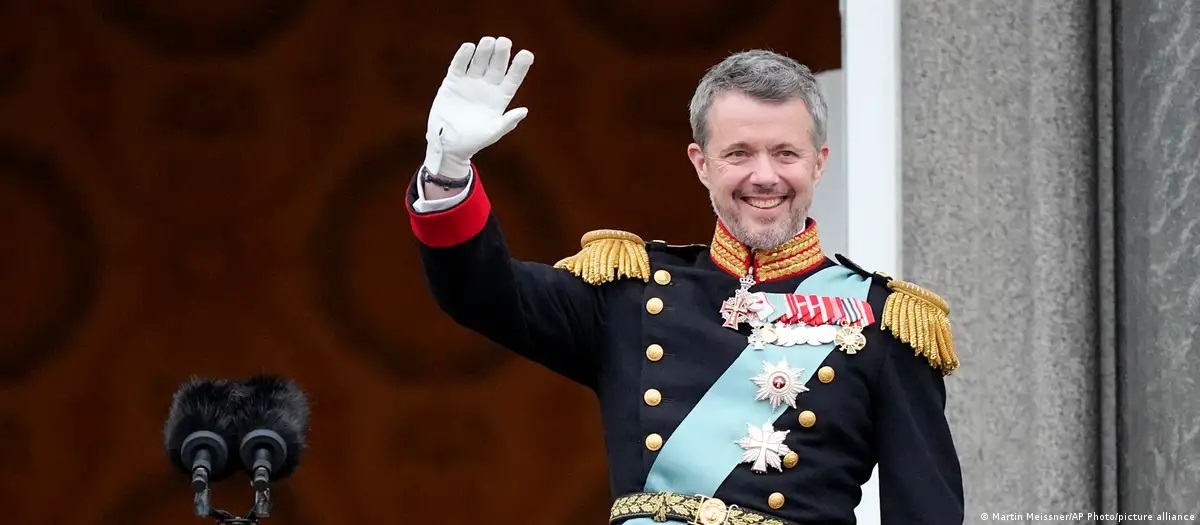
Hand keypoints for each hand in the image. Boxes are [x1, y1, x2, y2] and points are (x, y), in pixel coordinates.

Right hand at [423, 36, 533, 178]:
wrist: (448, 144)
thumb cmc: (474, 141)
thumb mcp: (492, 133)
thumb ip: (507, 122)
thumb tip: (524, 111)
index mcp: (500, 98)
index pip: (512, 79)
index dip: (520, 67)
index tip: (527, 54)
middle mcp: (487, 87)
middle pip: (496, 66)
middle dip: (501, 54)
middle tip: (504, 42)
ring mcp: (470, 83)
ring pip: (479, 62)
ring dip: (484, 51)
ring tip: (489, 41)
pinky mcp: (453, 82)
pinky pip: (459, 66)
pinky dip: (463, 56)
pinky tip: (469, 47)